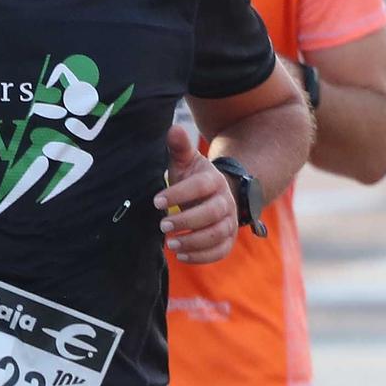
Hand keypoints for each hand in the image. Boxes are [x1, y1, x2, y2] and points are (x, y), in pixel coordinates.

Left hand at [156, 127, 236, 264]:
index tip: (156, 201)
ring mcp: (229, 222)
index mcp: (214, 180)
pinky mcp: (227, 239)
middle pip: (213, 213)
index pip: (201, 186)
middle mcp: (226, 202)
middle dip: (187, 220)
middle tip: (162, 225)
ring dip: (195, 242)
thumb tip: (174, 128)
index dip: (180, 194)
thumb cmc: (192, 179)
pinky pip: (221, 250)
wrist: (213, 195)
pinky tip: (181, 256)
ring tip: (170, 245)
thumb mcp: (185, 162)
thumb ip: (179, 148)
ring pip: (219, 234)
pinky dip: (203, 256)